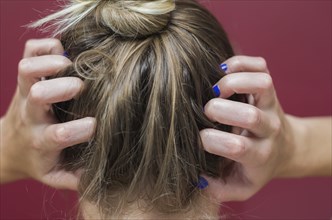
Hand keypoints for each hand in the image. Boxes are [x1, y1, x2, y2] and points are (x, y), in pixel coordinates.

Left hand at [0, 39, 95, 189]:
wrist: (7, 147)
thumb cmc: (37, 160)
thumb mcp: (54, 176)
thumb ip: (75, 179)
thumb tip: (98, 174)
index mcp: (42, 141)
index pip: (60, 135)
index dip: (83, 128)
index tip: (96, 125)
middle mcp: (31, 114)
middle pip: (39, 95)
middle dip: (66, 87)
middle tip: (82, 89)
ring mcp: (24, 93)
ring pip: (28, 69)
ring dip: (52, 62)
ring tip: (71, 66)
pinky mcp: (23, 78)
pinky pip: (28, 51)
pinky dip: (46, 46)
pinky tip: (62, 53)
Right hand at [200, 55, 295, 201]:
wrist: (284, 148)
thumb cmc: (256, 166)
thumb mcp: (240, 186)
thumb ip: (218, 189)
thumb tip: (197, 178)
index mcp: (259, 155)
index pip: (235, 146)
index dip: (209, 140)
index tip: (200, 138)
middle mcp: (268, 128)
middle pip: (249, 116)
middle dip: (217, 111)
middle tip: (206, 113)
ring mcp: (270, 104)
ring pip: (261, 84)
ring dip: (232, 83)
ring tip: (216, 91)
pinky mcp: (269, 87)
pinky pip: (259, 66)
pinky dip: (238, 63)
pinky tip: (223, 73)